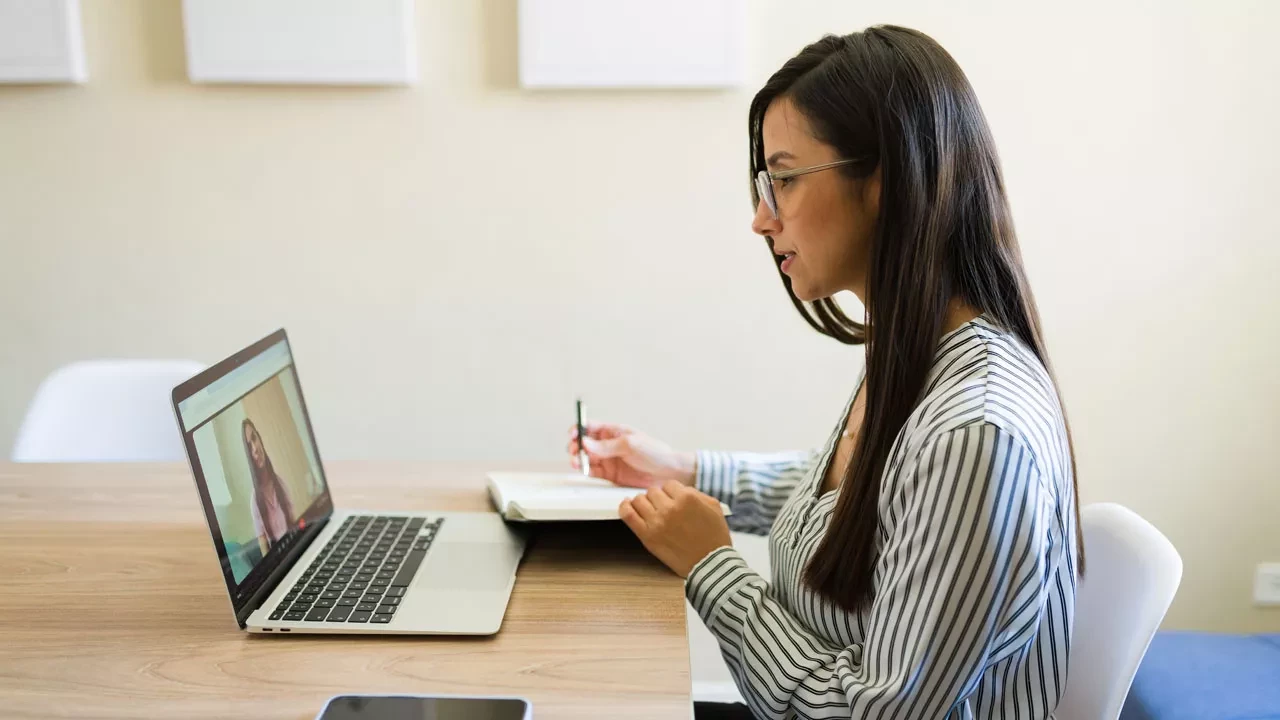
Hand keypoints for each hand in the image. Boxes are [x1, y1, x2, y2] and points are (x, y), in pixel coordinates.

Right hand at [567, 422, 695, 488]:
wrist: (667, 471)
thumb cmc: (654, 452)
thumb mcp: (630, 444)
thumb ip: (607, 446)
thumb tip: (586, 443)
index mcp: (614, 431)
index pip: (591, 427)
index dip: (579, 429)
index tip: (573, 434)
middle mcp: (609, 445)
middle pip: (585, 443)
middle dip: (576, 446)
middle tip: (575, 451)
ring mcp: (609, 459)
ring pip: (587, 458)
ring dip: (579, 459)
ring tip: (577, 461)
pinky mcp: (610, 474)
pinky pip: (593, 471)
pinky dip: (586, 470)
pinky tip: (585, 469)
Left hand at [618, 480, 730, 576]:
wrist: (710, 565)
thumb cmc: (714, 538)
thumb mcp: (714, 508)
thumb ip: (696, 493)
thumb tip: (679, 489)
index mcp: (687, 498)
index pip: (669, 485)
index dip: (671, 493)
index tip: (673, 500)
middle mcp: (670, 508)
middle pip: (653, 491)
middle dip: (659, 498)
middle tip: (664, 508)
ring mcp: (656, 522)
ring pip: (639, 500)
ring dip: (644, 503)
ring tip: (650, 510)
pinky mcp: (647, 536)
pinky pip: (628, 514)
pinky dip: (625, 507)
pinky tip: (627, 505)